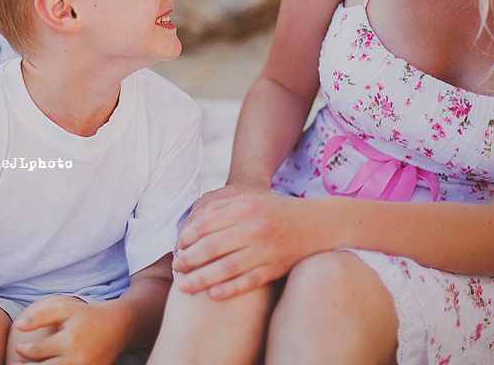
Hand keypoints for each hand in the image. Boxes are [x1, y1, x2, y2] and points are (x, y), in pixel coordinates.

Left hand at [10, 296, 125, 364]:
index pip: (36, 352)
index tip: (17, 348)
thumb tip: (18, 325)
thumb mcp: (66, 309)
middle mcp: (77, 359)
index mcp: (68, 341)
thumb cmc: (88, 315)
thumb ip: (41, 316)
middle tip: (15, 364)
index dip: (23, 351)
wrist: (118, 326)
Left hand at [173, 190, 321, 299]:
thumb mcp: (250, 200)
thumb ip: (221, 208)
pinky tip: (213, 295)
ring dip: (201, 279)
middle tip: (176, 268)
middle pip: (212, 247)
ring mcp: (266, 250)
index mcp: (245, 207)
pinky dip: (229, 290)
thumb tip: (190, 227)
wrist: (317, 224)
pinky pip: (248, 282)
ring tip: (184, 286)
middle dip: (189, 260)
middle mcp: (255, 228)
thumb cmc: (274, 212)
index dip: (186, 238)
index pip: (205, 224)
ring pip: (226, 268)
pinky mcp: (276, 268)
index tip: (177, 248)